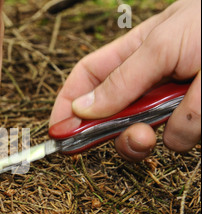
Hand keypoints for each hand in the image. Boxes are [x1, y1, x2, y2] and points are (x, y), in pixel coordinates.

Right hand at [49, 0, 199, 160]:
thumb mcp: (163, 44)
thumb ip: (122, 80)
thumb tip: (81, 109)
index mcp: (134, 55)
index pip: (87, 81)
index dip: (67, 106)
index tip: (56, 133)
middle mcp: (150, 83)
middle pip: (111, 117)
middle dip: (108, 132)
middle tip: (111, 139)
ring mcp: (174, 104)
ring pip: (145, 135)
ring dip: (150, 134)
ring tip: (172, 115)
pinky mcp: (198, 122)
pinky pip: (181, 139)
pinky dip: (190, 130)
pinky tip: (200, 109)